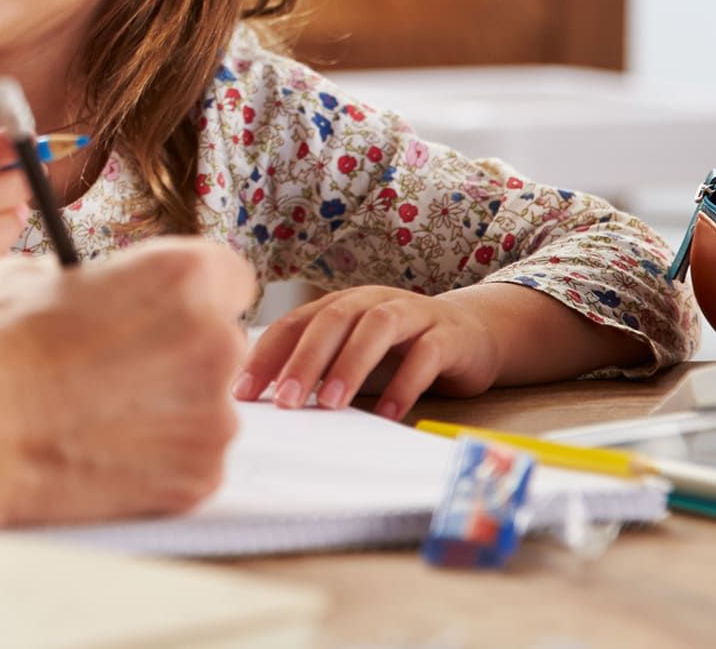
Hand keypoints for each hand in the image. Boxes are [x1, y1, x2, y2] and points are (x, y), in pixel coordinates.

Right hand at [0, 238, 256, 533]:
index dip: (190, 293)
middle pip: (220, 342)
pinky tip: (103, 451)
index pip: (228, 276)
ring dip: (168, 407)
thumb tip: (93, 293)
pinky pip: (192, 458)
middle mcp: (215, 343)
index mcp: (183, 278)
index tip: (162, 308)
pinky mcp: (199, 478)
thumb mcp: (34, 275)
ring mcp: (212, 418)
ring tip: (100, 415)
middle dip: (179, 352)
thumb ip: (91, 282)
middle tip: (120, 365)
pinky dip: (158, 459)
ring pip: (206, 405)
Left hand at [235, 286, 503, 419]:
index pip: (294, 324)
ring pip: (376, 329)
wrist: (472, 333)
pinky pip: (424, 356)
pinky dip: (405, 384)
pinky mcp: (447, 336)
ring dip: (350, 365)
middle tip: (285, 400)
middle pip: (332, 321)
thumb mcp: (354, 352)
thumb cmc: (400, 349)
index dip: (267, 355)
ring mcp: (412, 314)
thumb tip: (269, 401)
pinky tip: (388, 414)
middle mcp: (372, 302)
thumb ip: (320, 368)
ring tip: (331, 404)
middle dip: (304, 360)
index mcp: (341, 305)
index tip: (242, 392)